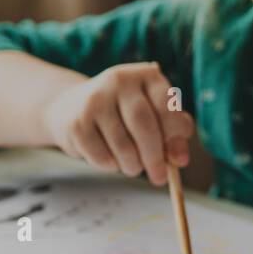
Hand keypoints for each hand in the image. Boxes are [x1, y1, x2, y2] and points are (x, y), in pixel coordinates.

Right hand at [40, 62, 193, 184]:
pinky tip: (112, 160)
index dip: (174, 136)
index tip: (178, 160)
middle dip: (154, 157)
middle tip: (159, 177)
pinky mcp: (76, 123)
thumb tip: (180, 159)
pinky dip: (112, 166)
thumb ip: (174, 134)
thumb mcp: (154, 116)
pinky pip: (102, 157)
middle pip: (143, 125)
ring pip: (123, 145)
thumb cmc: (124, 115)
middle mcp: (118, 81)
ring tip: (133, 167)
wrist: (73, 108)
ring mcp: (94, 100)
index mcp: (146, 76)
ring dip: (133, 166)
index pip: (166, 105)